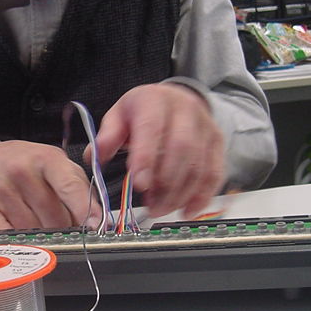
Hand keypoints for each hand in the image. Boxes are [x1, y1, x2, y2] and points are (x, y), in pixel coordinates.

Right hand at [0, 140, 100, 229]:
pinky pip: (8, 235)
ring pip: (34, 231)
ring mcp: (2, 190)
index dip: (84, 209)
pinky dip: (20, 242)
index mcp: (46, 159)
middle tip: (62, 223)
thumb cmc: (27, 163)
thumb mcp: (56, 164)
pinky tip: (25, 237)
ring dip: (43, 236)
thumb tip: (96, 219)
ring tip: (41, 223)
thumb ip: (78, 187)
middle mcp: (22, 171)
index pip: (69, 187)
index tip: (95, 225)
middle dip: (64, 227)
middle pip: (54, 217)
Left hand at [89, 83, 224, 218]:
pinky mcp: (217, 143)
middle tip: (150, 206)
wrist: (176, 99)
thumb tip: (93, 158)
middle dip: (166, 183)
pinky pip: (215, 173)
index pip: (152, 128)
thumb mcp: (119, 116)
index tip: (139, 185)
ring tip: (162, 209)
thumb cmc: (144, 110)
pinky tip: (187, 211)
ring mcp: (205, 127)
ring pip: (199, 164)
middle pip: (181, 149)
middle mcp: (185, 110)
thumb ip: (107, 137)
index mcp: (154, 101)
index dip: (147, 158)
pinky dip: (202, 196)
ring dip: (181, 194)